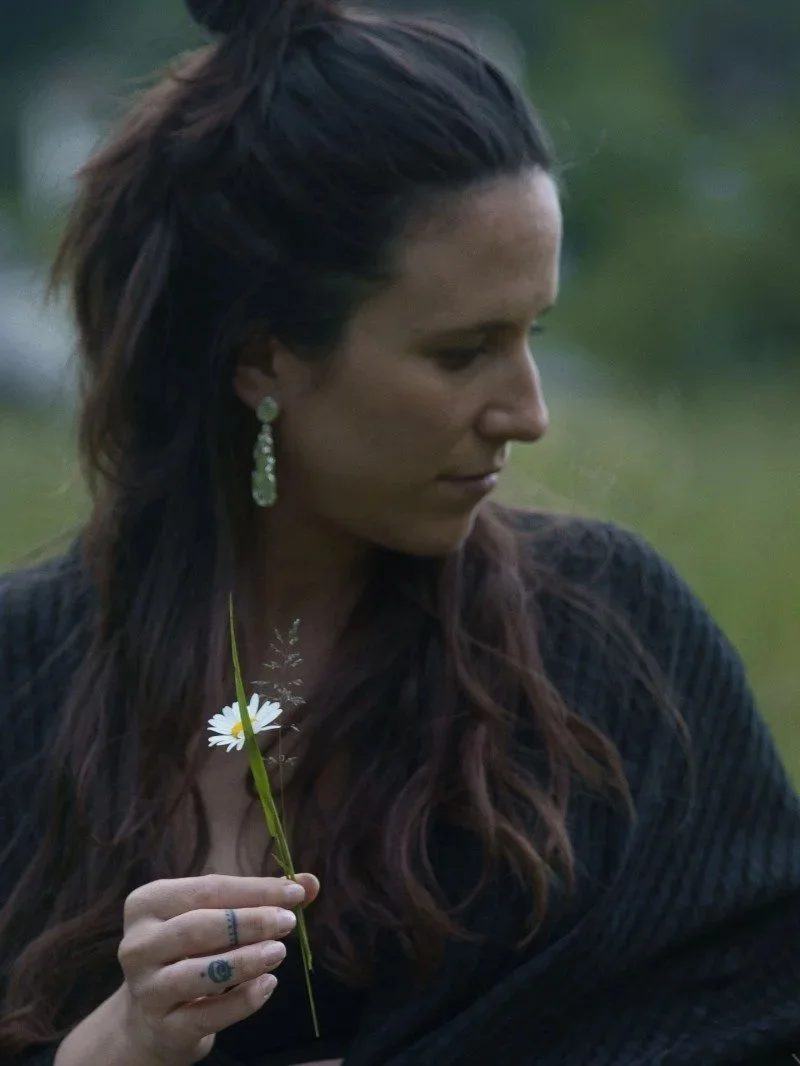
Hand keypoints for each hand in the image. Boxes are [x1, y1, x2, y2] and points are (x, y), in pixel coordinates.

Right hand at [115, 872, 318, 1064]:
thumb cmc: (192, 951)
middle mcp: (139, 944)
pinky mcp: (163, 1027)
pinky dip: (242, 1000)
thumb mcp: (218, 917)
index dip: (255, 890)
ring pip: (199, 972)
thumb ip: (261, 898)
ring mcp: (147, 989)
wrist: (152, 1018)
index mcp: (149, 903)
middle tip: (289, 922)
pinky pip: (207, 1014)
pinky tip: (268, 985)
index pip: (208, 888)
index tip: (297, 891)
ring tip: (279, 952)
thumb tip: (311, 882)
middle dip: (250, 922)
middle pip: (199, 926)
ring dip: (245, 960)